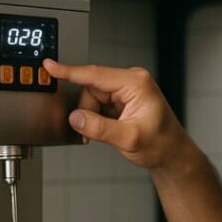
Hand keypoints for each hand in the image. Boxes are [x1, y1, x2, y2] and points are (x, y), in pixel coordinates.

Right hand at [43, 58, 187, 170]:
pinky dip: (97, 119)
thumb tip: (77, 118)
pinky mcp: (122, 99)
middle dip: (88, 112)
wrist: (171, 154)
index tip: (50, 66)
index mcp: (135, 83)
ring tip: (108, 133)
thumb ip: (100, 128)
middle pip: (91, 89)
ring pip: (92, 98)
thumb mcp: (129, 139)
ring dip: (92, 117)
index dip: (69, 71)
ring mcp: (126, 90)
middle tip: (95, 132)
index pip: (95, 75)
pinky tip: (109, 129)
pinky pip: (98, 105)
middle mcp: (131, 81)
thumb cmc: (161, 144)